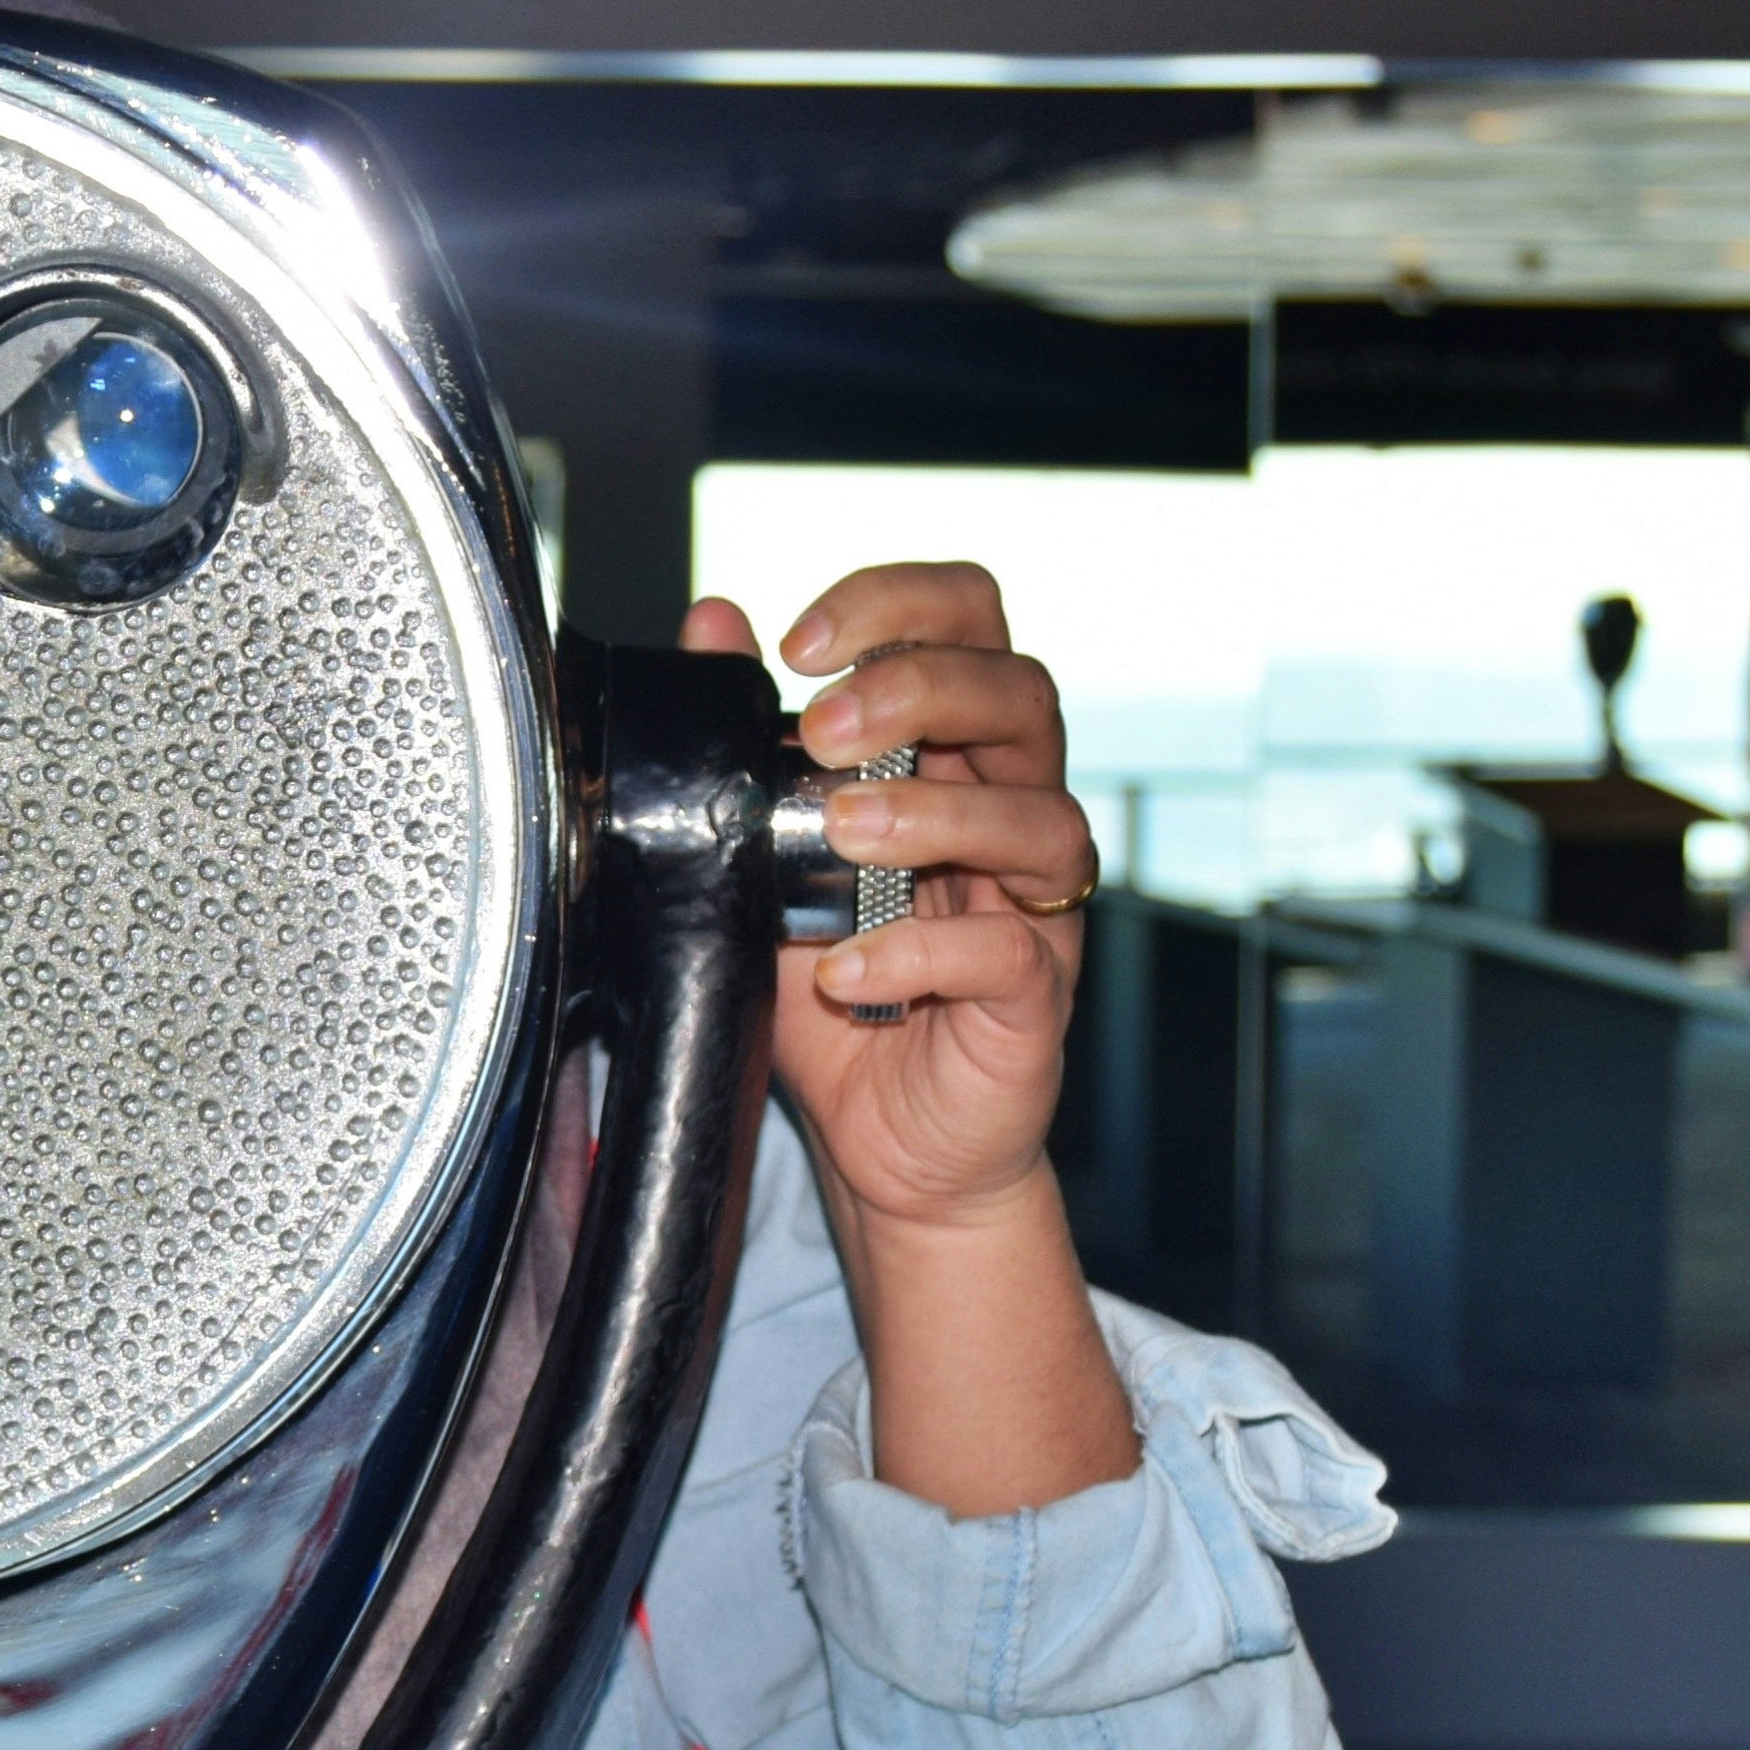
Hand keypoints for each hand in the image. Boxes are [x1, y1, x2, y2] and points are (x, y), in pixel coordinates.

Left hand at [686, 564, 1135, 1515]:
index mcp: (952, 750)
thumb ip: (745, 742)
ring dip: (931, 811)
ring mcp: (1036, 905)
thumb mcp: (762, 857)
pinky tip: (845, 968)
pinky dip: (922, 949)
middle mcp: (1011, 808)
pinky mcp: (1036, 997)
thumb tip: (710, 619)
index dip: (899, 604)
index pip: (971, 621)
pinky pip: (1010, 951)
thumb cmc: (833, 995)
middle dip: (915, 687)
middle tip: (819, 731)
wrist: (879, 1146)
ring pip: (1038, 816)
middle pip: (1020, 693)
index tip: (799, 643)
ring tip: (839, 834)